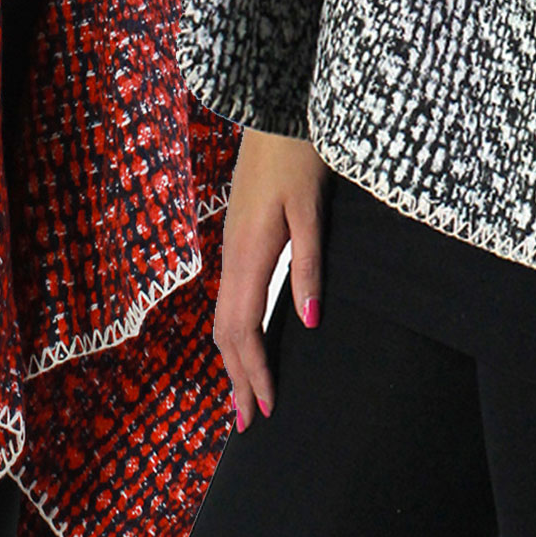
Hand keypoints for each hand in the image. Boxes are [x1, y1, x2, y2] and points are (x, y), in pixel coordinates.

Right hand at [213, 128, 328, 430]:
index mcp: (248, 254)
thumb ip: (308, 267)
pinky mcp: (238, 240)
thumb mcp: (311, 211)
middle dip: (236, 379)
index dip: (253, 373)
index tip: (265, 410)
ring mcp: (231, 248)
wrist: (274, 112)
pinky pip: (230, 298)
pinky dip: (236, 332)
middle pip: (225, 332)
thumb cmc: (297, 156)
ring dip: (234, 359)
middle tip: (248, 423)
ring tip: (245, 394)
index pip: (243, 331)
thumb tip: (308, 323)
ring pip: (224, 316)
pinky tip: (247, 341)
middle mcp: (232, 256)